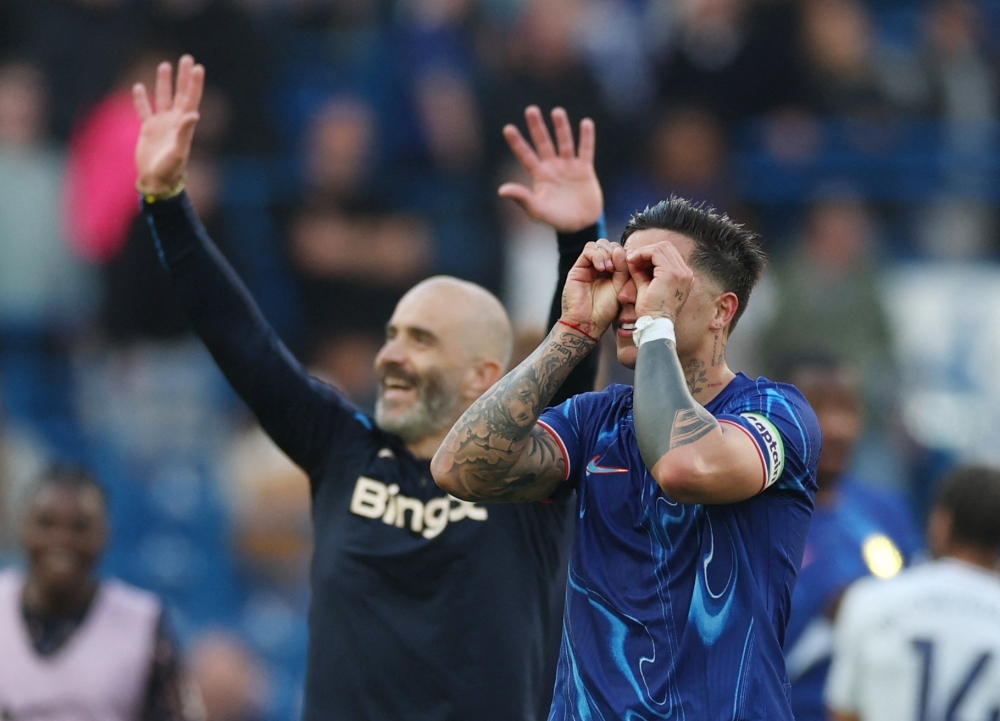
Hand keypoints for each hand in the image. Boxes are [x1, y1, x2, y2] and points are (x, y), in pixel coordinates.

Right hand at [133, 55, 204, 194]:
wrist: (156, 181)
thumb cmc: (169, 169)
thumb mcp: (178, 151)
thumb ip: (185, 131)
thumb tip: (194, 114)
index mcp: (184, 125)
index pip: (191, 99)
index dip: (194, 83)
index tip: (198, 67)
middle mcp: (174, 122)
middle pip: (179, 94)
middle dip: (183, 77)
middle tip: (186, 58)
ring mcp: (161, 125)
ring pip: (162, 98)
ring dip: (164, 82)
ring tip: (165, 65)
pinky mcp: (148, 130)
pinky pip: (144, 110)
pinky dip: (141, 99)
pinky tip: (138, 86)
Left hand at [498, 106, 602, 232]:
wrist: (580, 226)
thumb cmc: (555, 219)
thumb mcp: (536, 209)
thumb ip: (521, 197)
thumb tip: (501, 190)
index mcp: (539, 175)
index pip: (525, 155)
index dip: (517, 142)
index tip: (508, 128)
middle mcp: (552, 167)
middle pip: (543, 142)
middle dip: (537, 127)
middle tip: (531, 109)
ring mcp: (569, 167)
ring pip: (564, 142)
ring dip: (561, 128)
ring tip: (557, 112)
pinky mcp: (585, 169)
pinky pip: (585, 150)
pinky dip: (586, 138)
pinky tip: (586, 123)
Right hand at [560, 239, 628, 337]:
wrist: (589, 322)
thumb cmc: (605, 309)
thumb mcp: (621, 286)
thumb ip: (623, 269)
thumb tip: (619, 249)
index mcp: (612, 270)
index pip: (619, 250)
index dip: (625, 253)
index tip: (629, 265)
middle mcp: (600, 266)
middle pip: (608, 244)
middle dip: (615, 252)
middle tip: (617, 267)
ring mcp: (588, 266)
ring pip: (598, 244)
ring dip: (606, 253)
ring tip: (609, 269)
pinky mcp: (578, 268)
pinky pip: (588, 251)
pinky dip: (597, 256)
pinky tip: (601, 268)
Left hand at [626, 241, 693, 320]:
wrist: (655, 324)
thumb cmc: (650, 310)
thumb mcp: (646, 285)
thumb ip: (641, 270)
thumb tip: (632, 255)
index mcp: (684, 276)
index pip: (668, 254)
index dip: (650, 253)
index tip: (635, 260)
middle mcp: (686, 272)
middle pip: (666, 247)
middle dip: (647, 250)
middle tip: (632, 258)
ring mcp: (681, 272)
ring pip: (661, 247)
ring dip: (643, 252)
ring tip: (631, 260)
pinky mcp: (671, 273)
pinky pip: (655, 253)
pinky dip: (642, 254)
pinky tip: (631, 261)